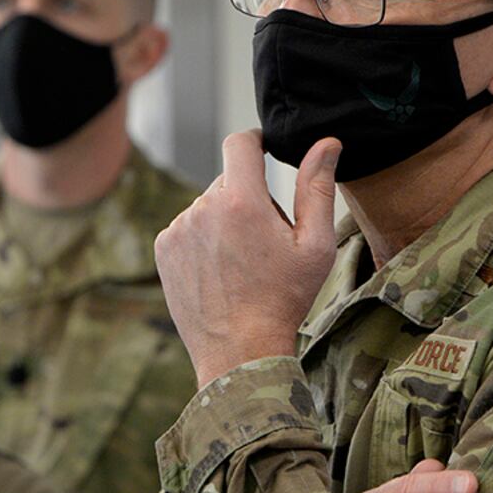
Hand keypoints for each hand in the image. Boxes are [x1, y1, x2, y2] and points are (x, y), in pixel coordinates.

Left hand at [156, 131, 340, 387]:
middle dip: (250, 198)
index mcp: (242, 201)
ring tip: (243, 264)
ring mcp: (179, 229)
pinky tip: (221, 271)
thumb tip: (327, 143)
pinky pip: (188, 227)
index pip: (240, 144)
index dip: (254, 141)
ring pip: (208, 206)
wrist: (239, 352)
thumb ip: (317, 188)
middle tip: (268, 241)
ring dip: (226, 220)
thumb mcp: (315, 246)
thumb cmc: (284, 300)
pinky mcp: (164, 248)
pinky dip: (204, 239)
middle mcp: (203, 208)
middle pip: (229, 181)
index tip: (264, 149)